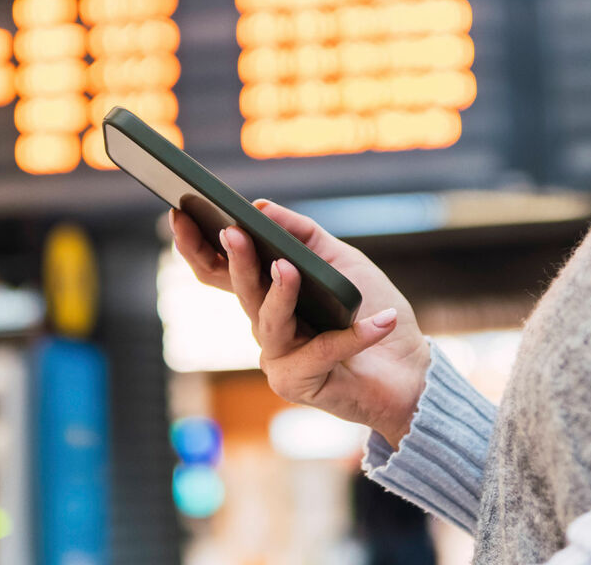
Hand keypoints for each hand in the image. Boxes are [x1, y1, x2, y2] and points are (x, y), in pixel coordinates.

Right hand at [170, 200, 429, 446]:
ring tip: (290, 268)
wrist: (409, 369)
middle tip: (233, 232)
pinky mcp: (296, 383)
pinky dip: (354, 335)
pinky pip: (321, 351)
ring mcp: (277, 357)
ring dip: (281, 292)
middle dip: (237, 260)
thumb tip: (261, 207)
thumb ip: (303, 235)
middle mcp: (265, 326)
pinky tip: (381, 321)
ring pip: (269, 320)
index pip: (220, 270)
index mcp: (267, 295)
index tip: (180, 212)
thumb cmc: (372, 310)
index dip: (196, 245)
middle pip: (242, 291)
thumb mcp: (341, 262)